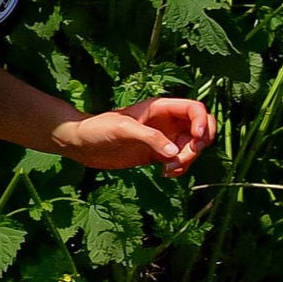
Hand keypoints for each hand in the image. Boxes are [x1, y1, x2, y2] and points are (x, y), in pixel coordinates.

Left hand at [55, 96, 215, 177]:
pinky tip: (164, 173)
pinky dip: (179, 168)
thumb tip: (174, 152)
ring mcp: (162, 139)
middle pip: (200, 129)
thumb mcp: (123, 129)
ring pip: (191, 147)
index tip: (196, 137)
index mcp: (161, 108)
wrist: (79, 144)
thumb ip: (150, 138)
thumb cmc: (97, 128)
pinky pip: (178, 161)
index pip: (195, 109)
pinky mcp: (156, 155)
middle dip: (199, 144)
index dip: (203, 122)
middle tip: (183, 157)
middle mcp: (166, 122)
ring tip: (167, 169)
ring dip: (187, 160)